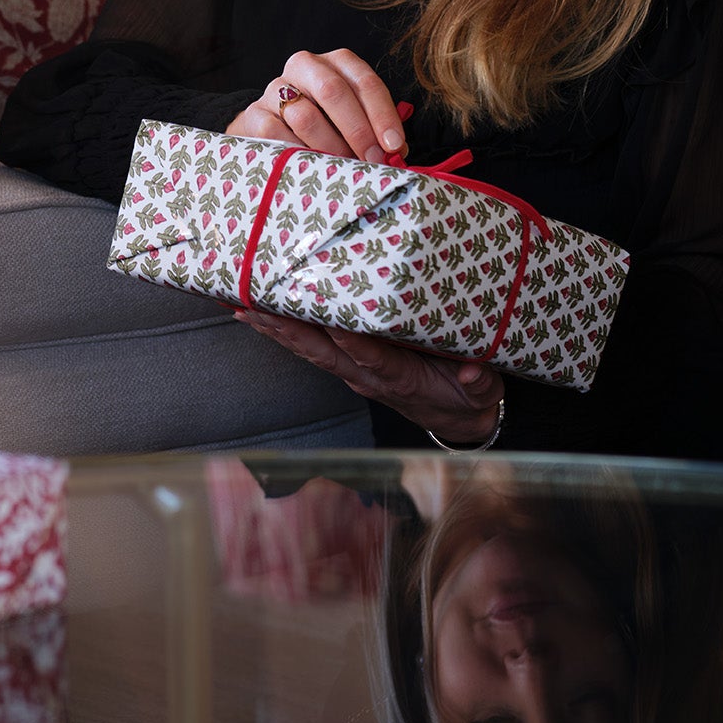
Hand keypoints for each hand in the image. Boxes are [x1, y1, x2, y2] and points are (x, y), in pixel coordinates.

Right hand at [225, 47, 409, 163]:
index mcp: (335, 63)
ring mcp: (276, 88)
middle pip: (332, 91)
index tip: (394, 146)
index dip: (382, 114)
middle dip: (358, 130)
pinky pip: (277, 135)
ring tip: (345, 170)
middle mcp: (305, 66)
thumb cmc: (325, 122)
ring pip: (305, 115)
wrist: (272, 124)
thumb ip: (375, 130)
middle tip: (373, 160)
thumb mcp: (352, 117)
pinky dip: (299, 153)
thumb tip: (397, 156)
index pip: (364, 81)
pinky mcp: (255, 114)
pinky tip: (312, 168)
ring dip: (330, 147)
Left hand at [239, 310, 502, 445]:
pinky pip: (309, 346)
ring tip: (239, 303)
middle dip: (286, 328)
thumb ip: (479, 380)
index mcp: (399, 378)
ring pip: (307, 347)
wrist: (457, 419)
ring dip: (273, 327)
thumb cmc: (467, 395)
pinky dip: (280, 330)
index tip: (326, 316)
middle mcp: (366, 375)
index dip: (348, 338)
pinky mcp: (348, 365)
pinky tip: (254, 313)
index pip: (369, 356)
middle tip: (252, 305)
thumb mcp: (483, 390)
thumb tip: (472, 373)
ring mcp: (353, 371)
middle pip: (321, 351)